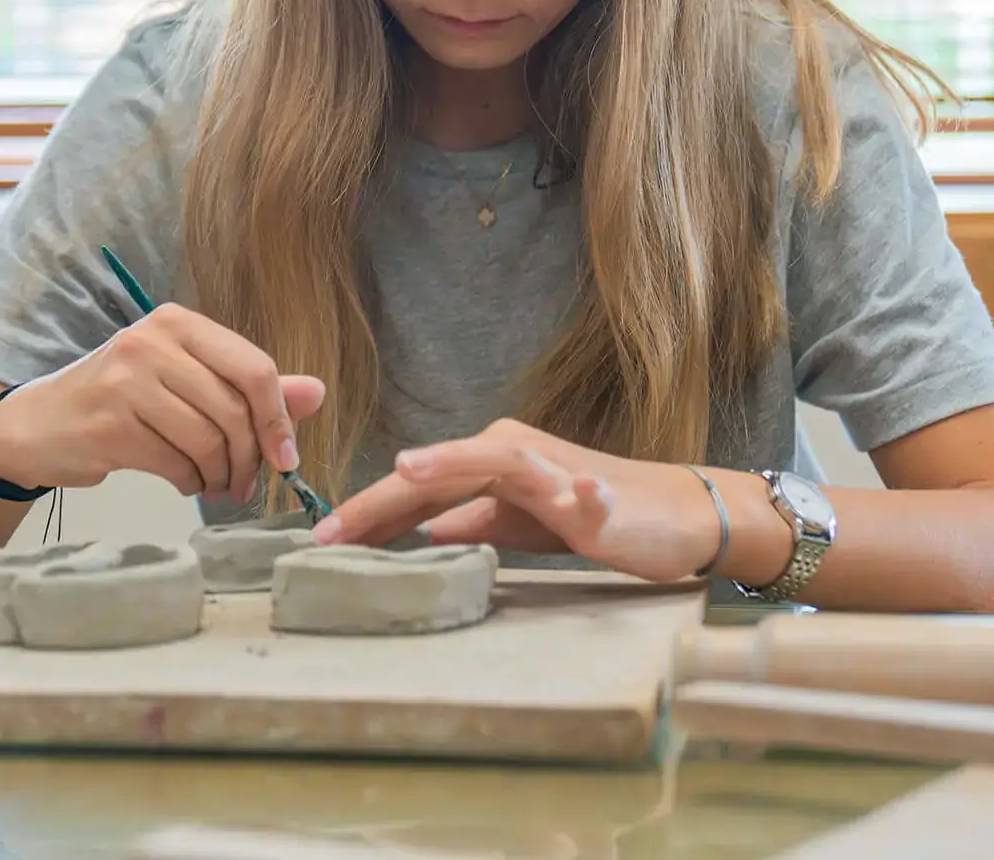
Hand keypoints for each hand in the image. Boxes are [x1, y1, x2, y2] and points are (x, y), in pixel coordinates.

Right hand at [0, 304, 325, 502]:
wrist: (39, 425)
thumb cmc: (121, 400)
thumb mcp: (185, 379)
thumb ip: (249, 386)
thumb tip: (316, 394)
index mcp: (178, 323)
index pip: (253, 368)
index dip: (279, 419)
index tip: (287, 458)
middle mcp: (151, 343)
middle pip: (233, 410)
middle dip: (249, 458)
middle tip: (247, 484)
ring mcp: (126, 382)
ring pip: (208, 441)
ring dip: (222, 476)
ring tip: (218, 486)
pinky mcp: (109, 424)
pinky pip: (176, 464)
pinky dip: (191, 482)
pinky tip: (186, 482)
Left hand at [310, 419, 722, 583]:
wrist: (672, 511)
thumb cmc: (590, 512)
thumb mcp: (516, 521)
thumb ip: (468, 520)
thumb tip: (418, 530)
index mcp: (490, 462)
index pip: (418, 488)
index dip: (368, 512)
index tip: (321, 541)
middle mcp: (514, 453)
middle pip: (439, 470)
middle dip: (383, 499)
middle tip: (333, 530)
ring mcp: (557, 471)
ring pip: (498, 461)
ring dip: (453, 462)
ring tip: (409, 470)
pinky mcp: (599, 497)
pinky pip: (585, 491)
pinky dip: (577, 490)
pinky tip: (571, 492)